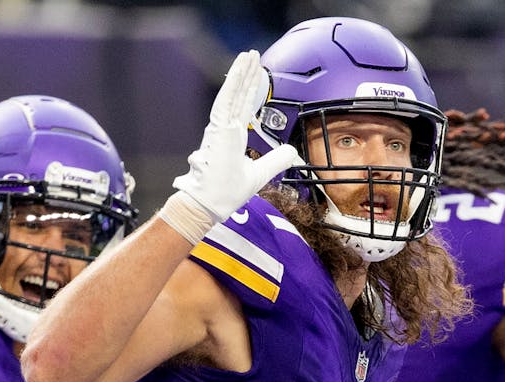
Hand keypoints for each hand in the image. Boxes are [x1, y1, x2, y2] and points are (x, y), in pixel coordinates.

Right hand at [169, 50, 302, 225]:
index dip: (250, 90)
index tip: (255, 74)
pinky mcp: (218, 128)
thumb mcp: (261, 173)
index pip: (243, 107)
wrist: (211, 203)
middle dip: (246, 75)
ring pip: (232, 93)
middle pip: (238, 95)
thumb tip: (293, 151)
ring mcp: (220, 127)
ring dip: (241, 73)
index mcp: (232, 137)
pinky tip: (240, 68)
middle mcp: (225, 128)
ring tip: (248, 55)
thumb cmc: (227, 192)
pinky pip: (226, 100)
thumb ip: (276, 160)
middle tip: (252, 55)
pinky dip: (233, 83)